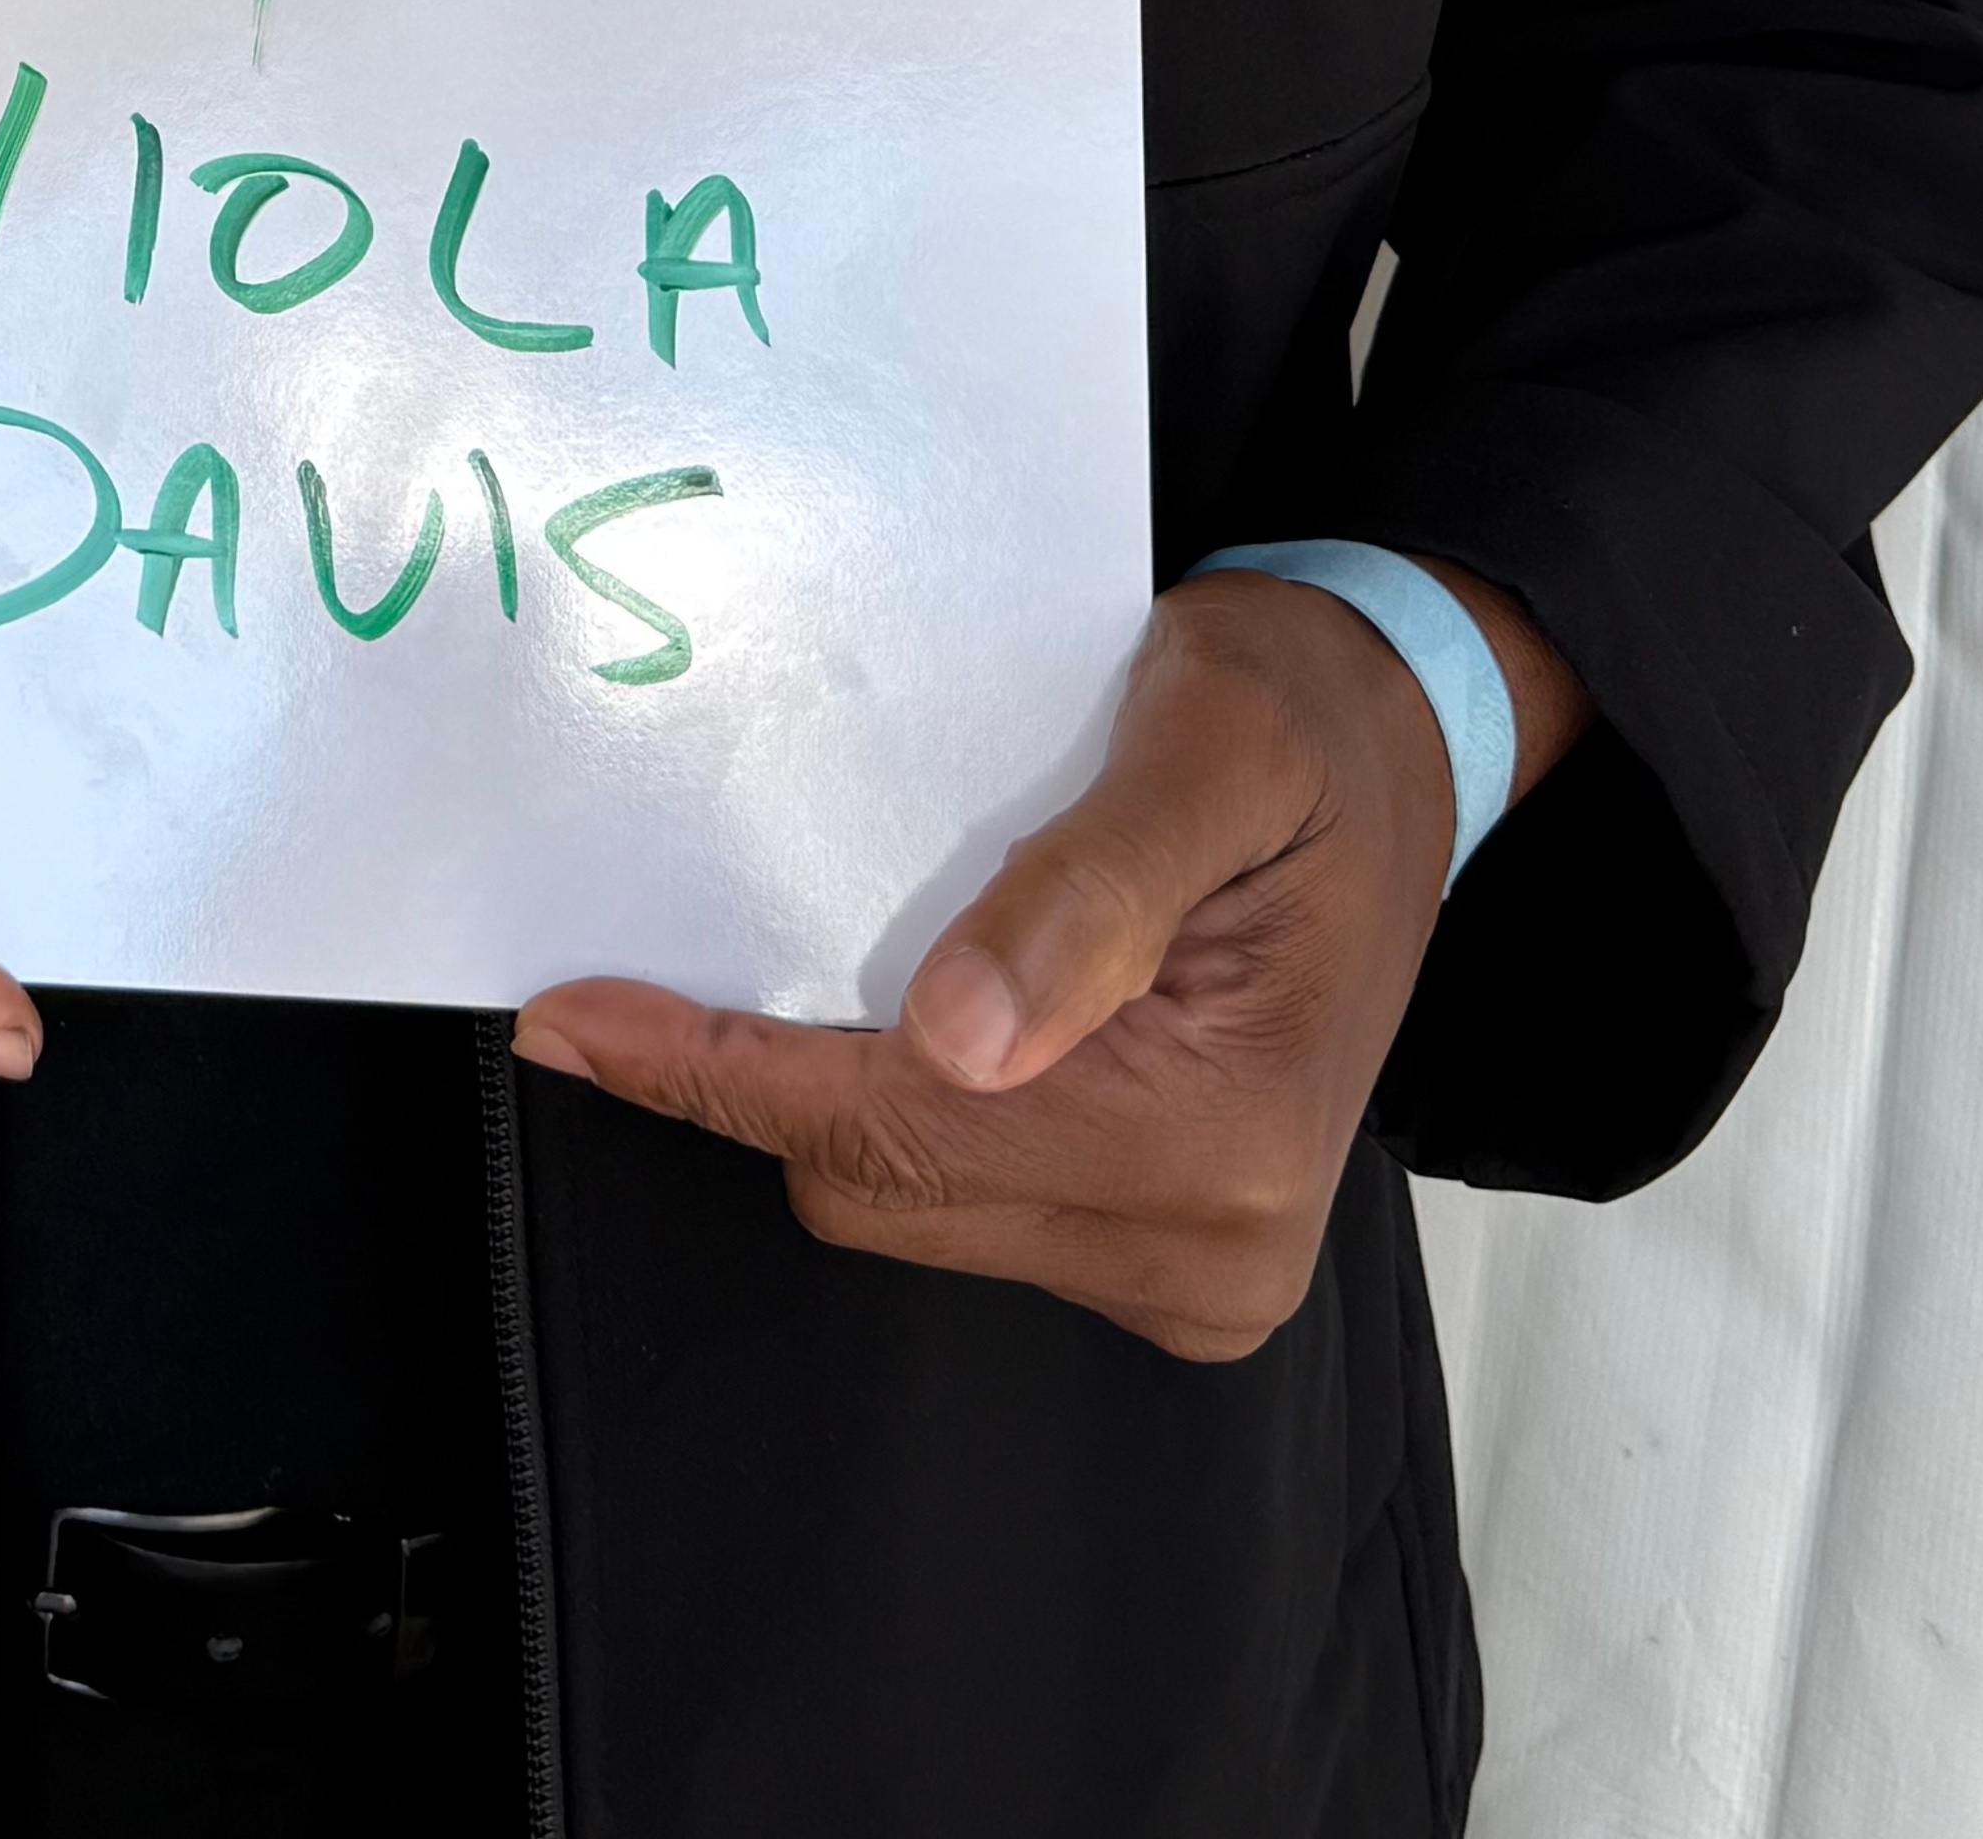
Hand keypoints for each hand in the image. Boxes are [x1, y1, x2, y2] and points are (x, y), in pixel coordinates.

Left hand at [514, 564, 1583, 1362]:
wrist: (1408, 742)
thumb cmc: (1306, 718)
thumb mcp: (1208, 743)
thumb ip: (1086, 890)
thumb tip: (959, 1039)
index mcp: (1224, 1138)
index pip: (897, 1129)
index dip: (715, 1076)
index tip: (573, 1021)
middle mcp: (1210, 1245)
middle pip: (881, 1184)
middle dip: (773, 1076)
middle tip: (690, 942)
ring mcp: (1193, 1265)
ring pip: (909, 1198)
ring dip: (850, 1087)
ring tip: (863, 942)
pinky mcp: (1170, 1245)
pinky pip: (966, 1192)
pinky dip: (912, 1104)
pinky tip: (926, 1004)